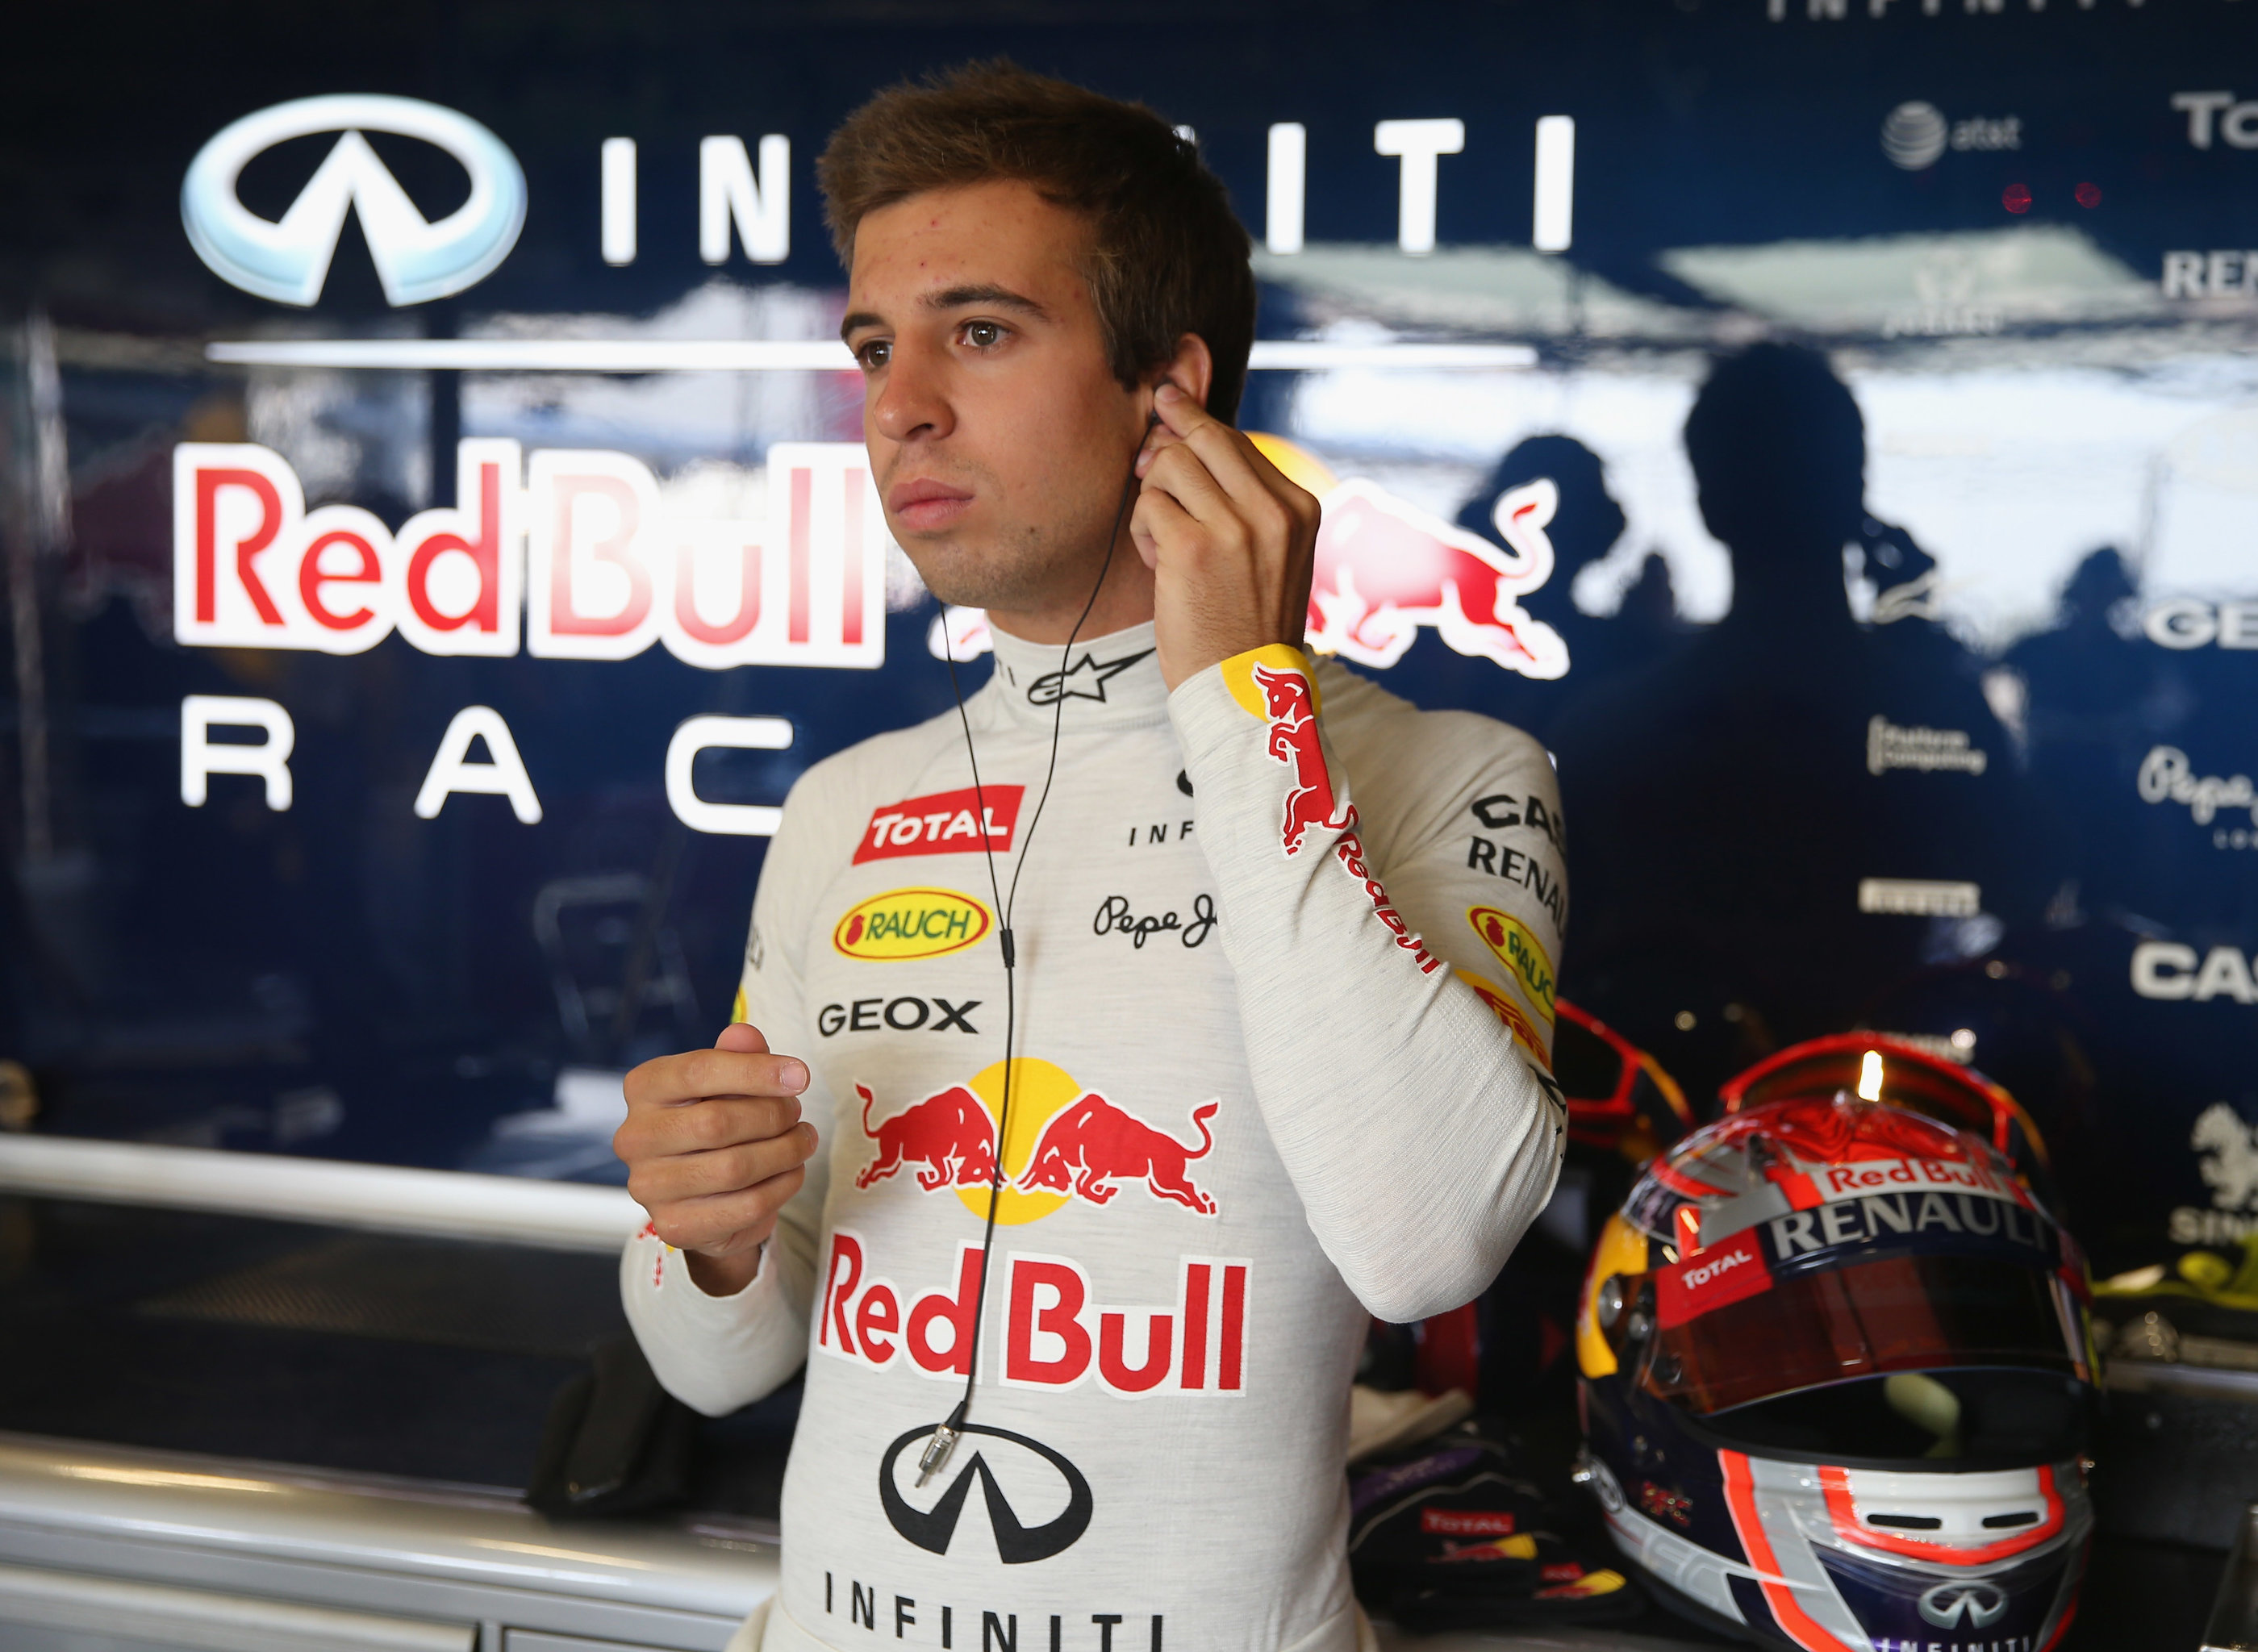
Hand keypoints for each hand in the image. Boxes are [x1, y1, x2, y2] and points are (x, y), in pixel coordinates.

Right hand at [615, 1022, 817, 1295]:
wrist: (702, 1191)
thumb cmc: (714, 1119)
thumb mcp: (726, 1080)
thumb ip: (737, 1054)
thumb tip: (744, 1034)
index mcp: (643, 1087)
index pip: (699, 1071)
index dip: (755, 1071)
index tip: (800, 1076)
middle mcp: (634, 1136)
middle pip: (717, 1122)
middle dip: (773, 1116)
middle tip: (798, 1115)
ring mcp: (648, 1186)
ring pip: (735, 1168)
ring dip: (785, 1152)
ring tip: (803, 1141)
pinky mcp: (674, 1226)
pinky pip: (744, 1207)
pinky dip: (781, 1187)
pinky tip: (791, 1172)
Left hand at [1131, 382, 1321, 688]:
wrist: (1246, 688)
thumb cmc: (1248, 623)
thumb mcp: (1272, 553)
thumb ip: (1247, 500)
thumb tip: (1190, 434)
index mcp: (1300, 505)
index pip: (1236, 440)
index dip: (1194, 427)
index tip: (1168, 406)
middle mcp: (1274, 509)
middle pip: (1203, 437)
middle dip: (1165, 441)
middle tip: (1146, 464)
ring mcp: (1235, 525)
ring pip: (1170, 464)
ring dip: (1153, 499)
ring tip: (1163, 542)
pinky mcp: (1193, 547)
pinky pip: (1148, 504)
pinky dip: (1142, 531)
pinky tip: (1158, 564)